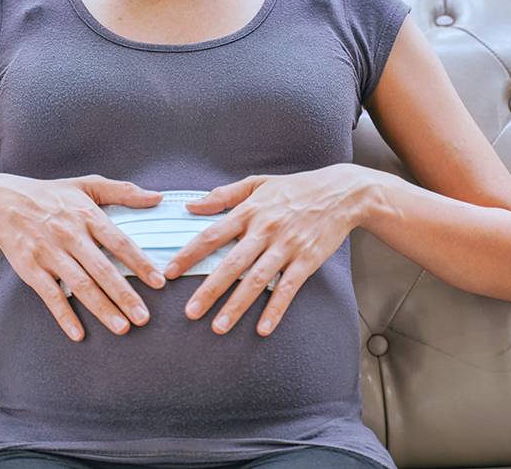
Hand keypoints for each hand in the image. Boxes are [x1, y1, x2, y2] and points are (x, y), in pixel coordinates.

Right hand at [0, 173, 164, 340]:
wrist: (0, 203)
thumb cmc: (51, 195)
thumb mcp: (87, 185)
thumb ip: (124, 191)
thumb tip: (158, 197)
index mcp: (87, 215)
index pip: (119, 241)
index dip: (139, 262)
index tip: (159, 282)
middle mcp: (70, 235)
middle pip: (101, 269)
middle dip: (124, 295)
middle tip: (144, 317)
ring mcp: (50, 253)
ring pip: (80, 285)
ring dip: (101, 308)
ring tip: (122, 327)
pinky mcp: (31, 269)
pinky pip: (50, 295)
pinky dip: (64, 315)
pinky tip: (78, 333)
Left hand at [164, 164, 369, 335]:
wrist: (341, 193)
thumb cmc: (295, 188)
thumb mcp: (257, 183)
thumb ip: (222, 195)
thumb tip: (190, 206)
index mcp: (249, 211)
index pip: (212, 235)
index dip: (189, 254)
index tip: (170, 272)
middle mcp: (265, 230)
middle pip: (232, 264)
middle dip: (209, 290)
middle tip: (190, 312)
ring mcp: (287, 246)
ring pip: (257, 280)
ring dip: (237, 306)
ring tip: (219, 326)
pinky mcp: (307, 260)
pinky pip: (288, 288)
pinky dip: (275, 309)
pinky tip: (262, 328)